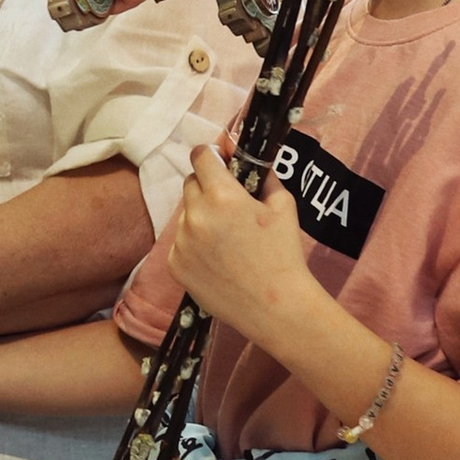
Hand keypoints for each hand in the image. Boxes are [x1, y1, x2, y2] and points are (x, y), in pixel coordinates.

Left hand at [162, 143, 318, 345]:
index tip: (220, 162)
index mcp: (223, 196)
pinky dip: (194, 243)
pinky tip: (217, 258)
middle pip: (191, 182)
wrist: (275, 306)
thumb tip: (245, 153)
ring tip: (227, 239)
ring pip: (185, 214)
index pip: (201, 156)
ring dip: (201, 216)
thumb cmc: (284, 254)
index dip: (212, 155)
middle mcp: (196, 215)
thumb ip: (262, 174)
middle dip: (208, 186)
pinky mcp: (175, 264)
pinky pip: (180, 241)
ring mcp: (182, 242)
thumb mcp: (283, 205)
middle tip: (230, 205)